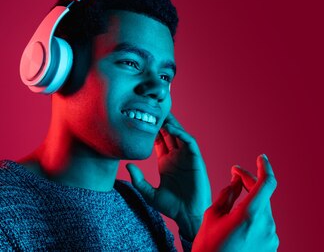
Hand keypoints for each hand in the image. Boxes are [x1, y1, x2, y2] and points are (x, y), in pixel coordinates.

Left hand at [126, 113, 211, 240]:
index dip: (152, 130)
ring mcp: (187, 157)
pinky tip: (172, 129)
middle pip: (169, 134)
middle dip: (162, 121)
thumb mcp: (149, 193)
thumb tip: (127, 165)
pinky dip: (182, 134)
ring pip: (180, 135)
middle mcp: (177, 157)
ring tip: (162, 113)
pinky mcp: (196, 160)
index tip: (141, 119)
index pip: (158, 141)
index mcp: (165, 162)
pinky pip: (189, 142)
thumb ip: (138, 180)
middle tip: (153, 108)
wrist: (188, 215)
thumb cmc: (171, 206)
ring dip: (172, 124)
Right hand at [192, 154, 278, 251]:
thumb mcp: (212, 217)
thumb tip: (236, 181)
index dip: (264, 167)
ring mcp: (271, 238)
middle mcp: (266, 225)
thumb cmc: (209, 249)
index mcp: (251, 214)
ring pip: (263, 211)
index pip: (267, 182)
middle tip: (235, 178)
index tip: (260, 158)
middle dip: (250, 184)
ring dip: (250, 204)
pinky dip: (254, 221)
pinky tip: (238, 226)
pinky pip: (264, 226)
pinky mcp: (271, 247)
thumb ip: (227, 194)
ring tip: (231, 209)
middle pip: (263, 196)